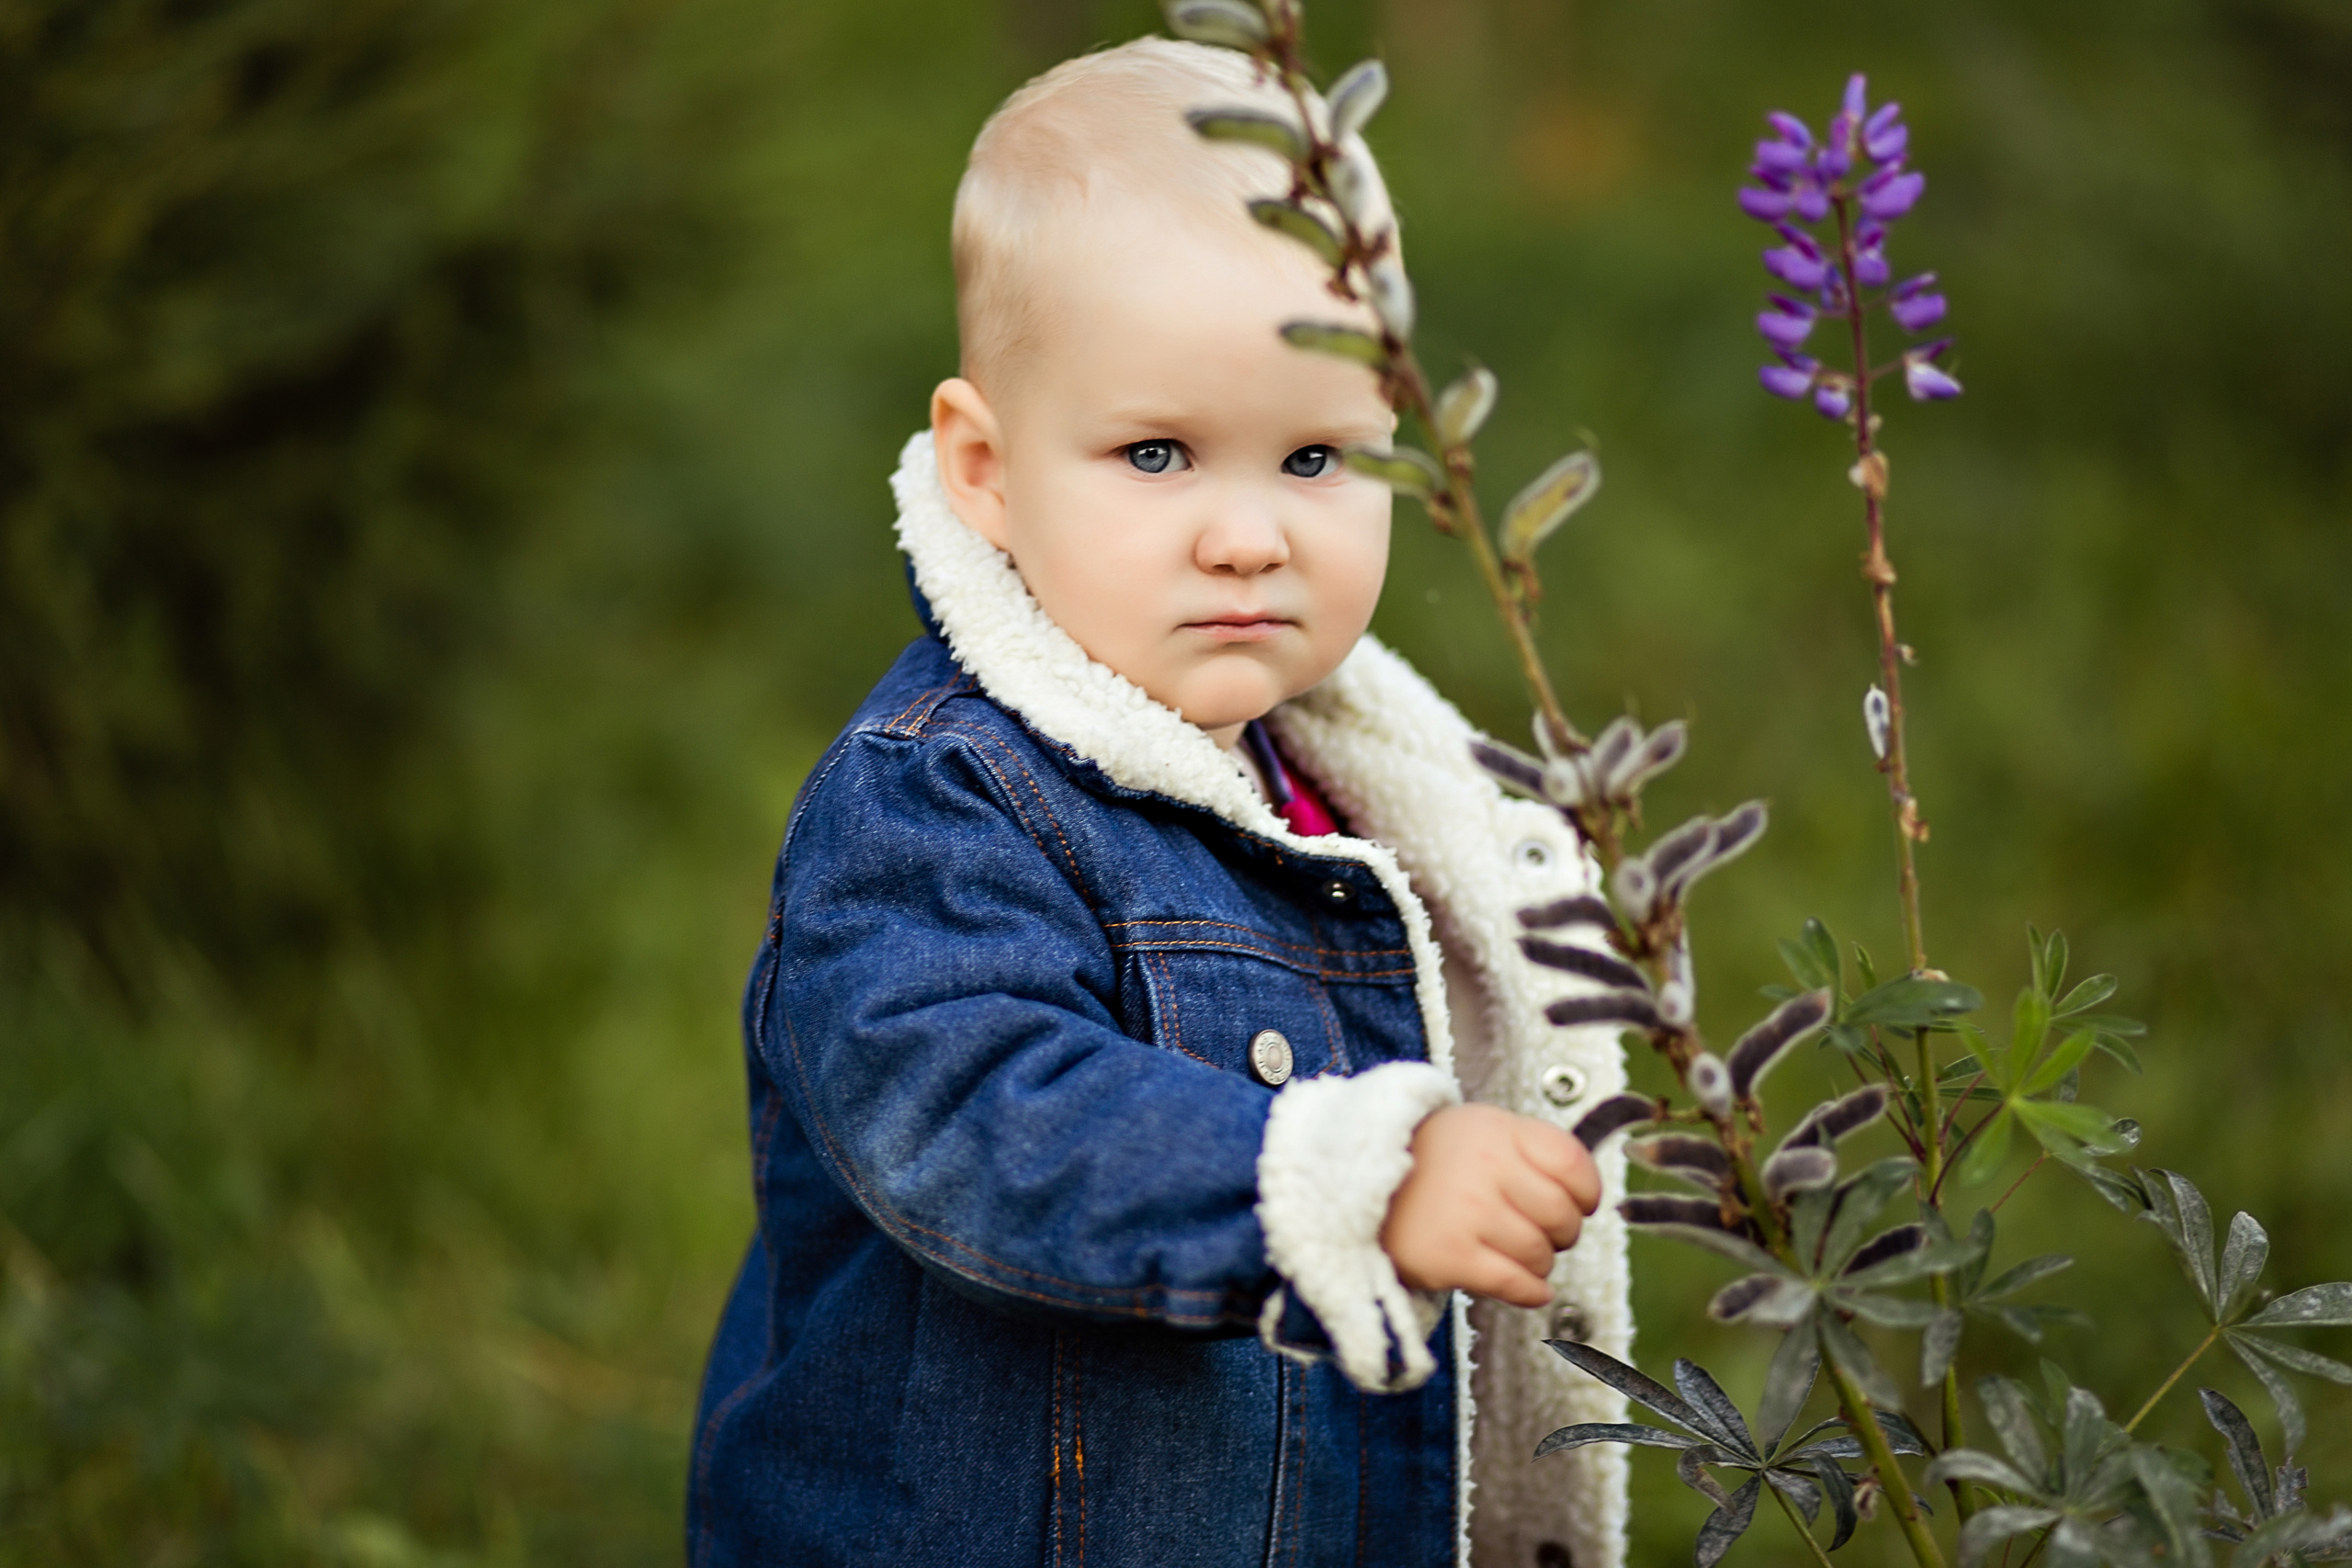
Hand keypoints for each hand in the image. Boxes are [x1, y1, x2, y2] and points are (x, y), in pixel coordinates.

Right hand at [1379, 1103, 1602, 1307]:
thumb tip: (1584, 1192)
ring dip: (1539, 1263)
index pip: (1572, 1163)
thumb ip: (1529, 1148)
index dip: (1586, 1191)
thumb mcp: (1477, 1130)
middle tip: (1546, 1233)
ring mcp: (1468, 1212)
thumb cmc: (1427, 1162)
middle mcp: (1485, 1167)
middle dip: (1563, 1233)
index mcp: (1497, 1131)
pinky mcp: (1451, 1256)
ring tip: (1518, 1254)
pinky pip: (1516, 1284)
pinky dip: (1531, 1292)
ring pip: (1540, 1254)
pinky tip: (1528, 1286)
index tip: (1580, 1202)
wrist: (1358, 1187)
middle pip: (1561, 1215)